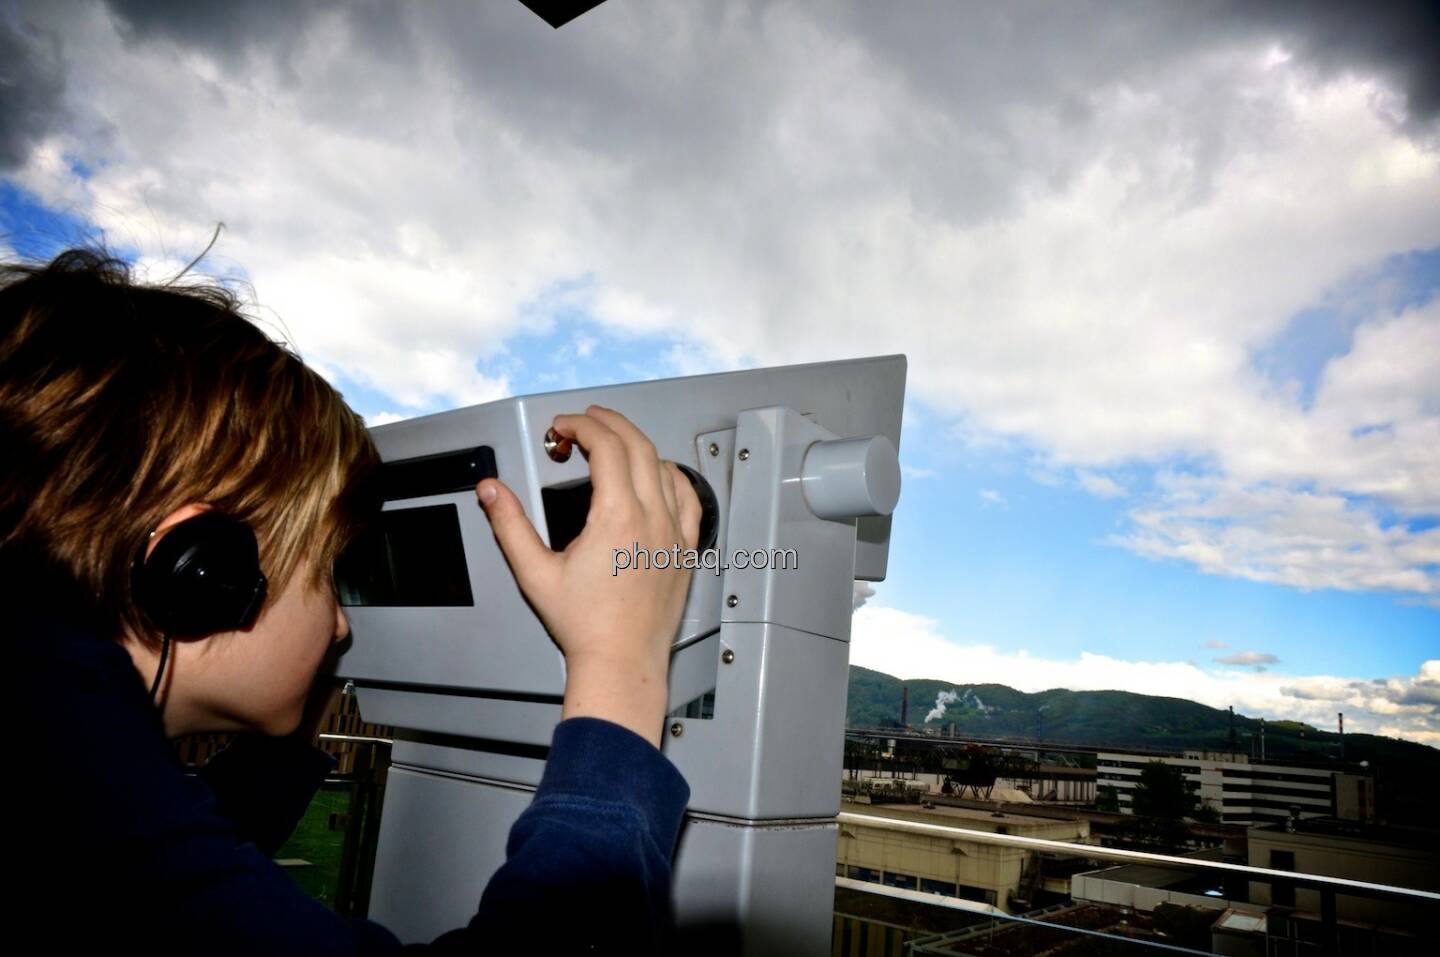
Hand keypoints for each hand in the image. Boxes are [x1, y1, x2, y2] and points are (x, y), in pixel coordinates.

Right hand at [476, 405, 701, 746]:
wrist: (621, 662)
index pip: (605, 446)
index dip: (580, 426)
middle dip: (608, 424)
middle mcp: (652, 519)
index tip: (562, 428)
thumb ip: (510, 525)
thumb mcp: (535, 572)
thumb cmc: (584, 627)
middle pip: (637, 445)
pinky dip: (671, 475)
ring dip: (637, 445)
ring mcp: (673, 533)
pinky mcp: (685, 549)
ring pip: (665, 466)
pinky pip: (688, 497)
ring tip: (613, 442)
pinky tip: (658, 475)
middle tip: (585, 420)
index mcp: (617, 517)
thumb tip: (492, 491)